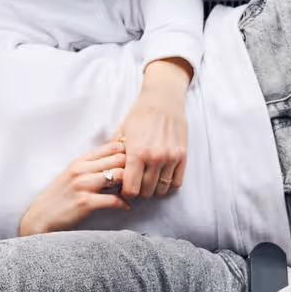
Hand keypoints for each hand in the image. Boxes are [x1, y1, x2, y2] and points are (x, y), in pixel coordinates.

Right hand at [18, 142, 131, 236]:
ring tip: (133, 193)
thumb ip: (91, 166)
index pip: (112, 146)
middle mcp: (81, 169)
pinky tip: (126, 207)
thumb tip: (116, 160)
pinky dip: (123, 204)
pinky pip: (113, 199)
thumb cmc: (59, 197)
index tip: (134, 164)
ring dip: (130, 185)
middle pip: (119, 158)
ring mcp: (83, 185)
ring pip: (119, 175)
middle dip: (133, 168)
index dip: (128, 153)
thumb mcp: (72, 174)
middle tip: (138, 179)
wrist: (41, 217)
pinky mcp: (85, 202)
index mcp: (80, 160)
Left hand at [114, 60, 190, 199]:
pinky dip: (168, 185)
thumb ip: (114, 153)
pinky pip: (176, 183)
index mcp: (137, 153)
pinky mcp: (182, 156)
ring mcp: (170, 158)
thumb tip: (108, 171)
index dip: (126, 192)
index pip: (131, 189)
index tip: (125, 188)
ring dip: (154, 189)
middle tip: (136, 184)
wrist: (163, 99)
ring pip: (161, 189)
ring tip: (148, 181)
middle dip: (139, 191)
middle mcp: (155, 158)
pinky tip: (161, 178)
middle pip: (146, 192)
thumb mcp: (122, 132)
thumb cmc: (140, 114)